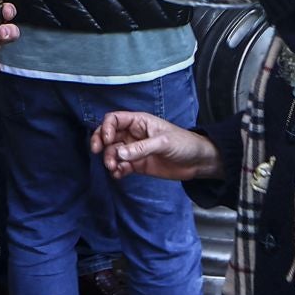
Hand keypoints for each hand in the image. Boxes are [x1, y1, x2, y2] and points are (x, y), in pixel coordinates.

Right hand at [91, 110, 222, 181]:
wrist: (198, 162)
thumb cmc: (183, 144)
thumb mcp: (162, 143)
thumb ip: (140, 148)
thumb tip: (119, 153)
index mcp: (139, 122)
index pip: (114, 120)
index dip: (106, 128)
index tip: (106, 140)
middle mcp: (133, 134)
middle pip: (109, 135)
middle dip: (101, 143)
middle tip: (97, 153)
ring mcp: (134, 150)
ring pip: (113, 152)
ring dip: (109, 159)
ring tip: (114, 167)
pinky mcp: (138, 165)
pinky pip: (121, 166)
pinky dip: (117, 170)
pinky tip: (118, 174)